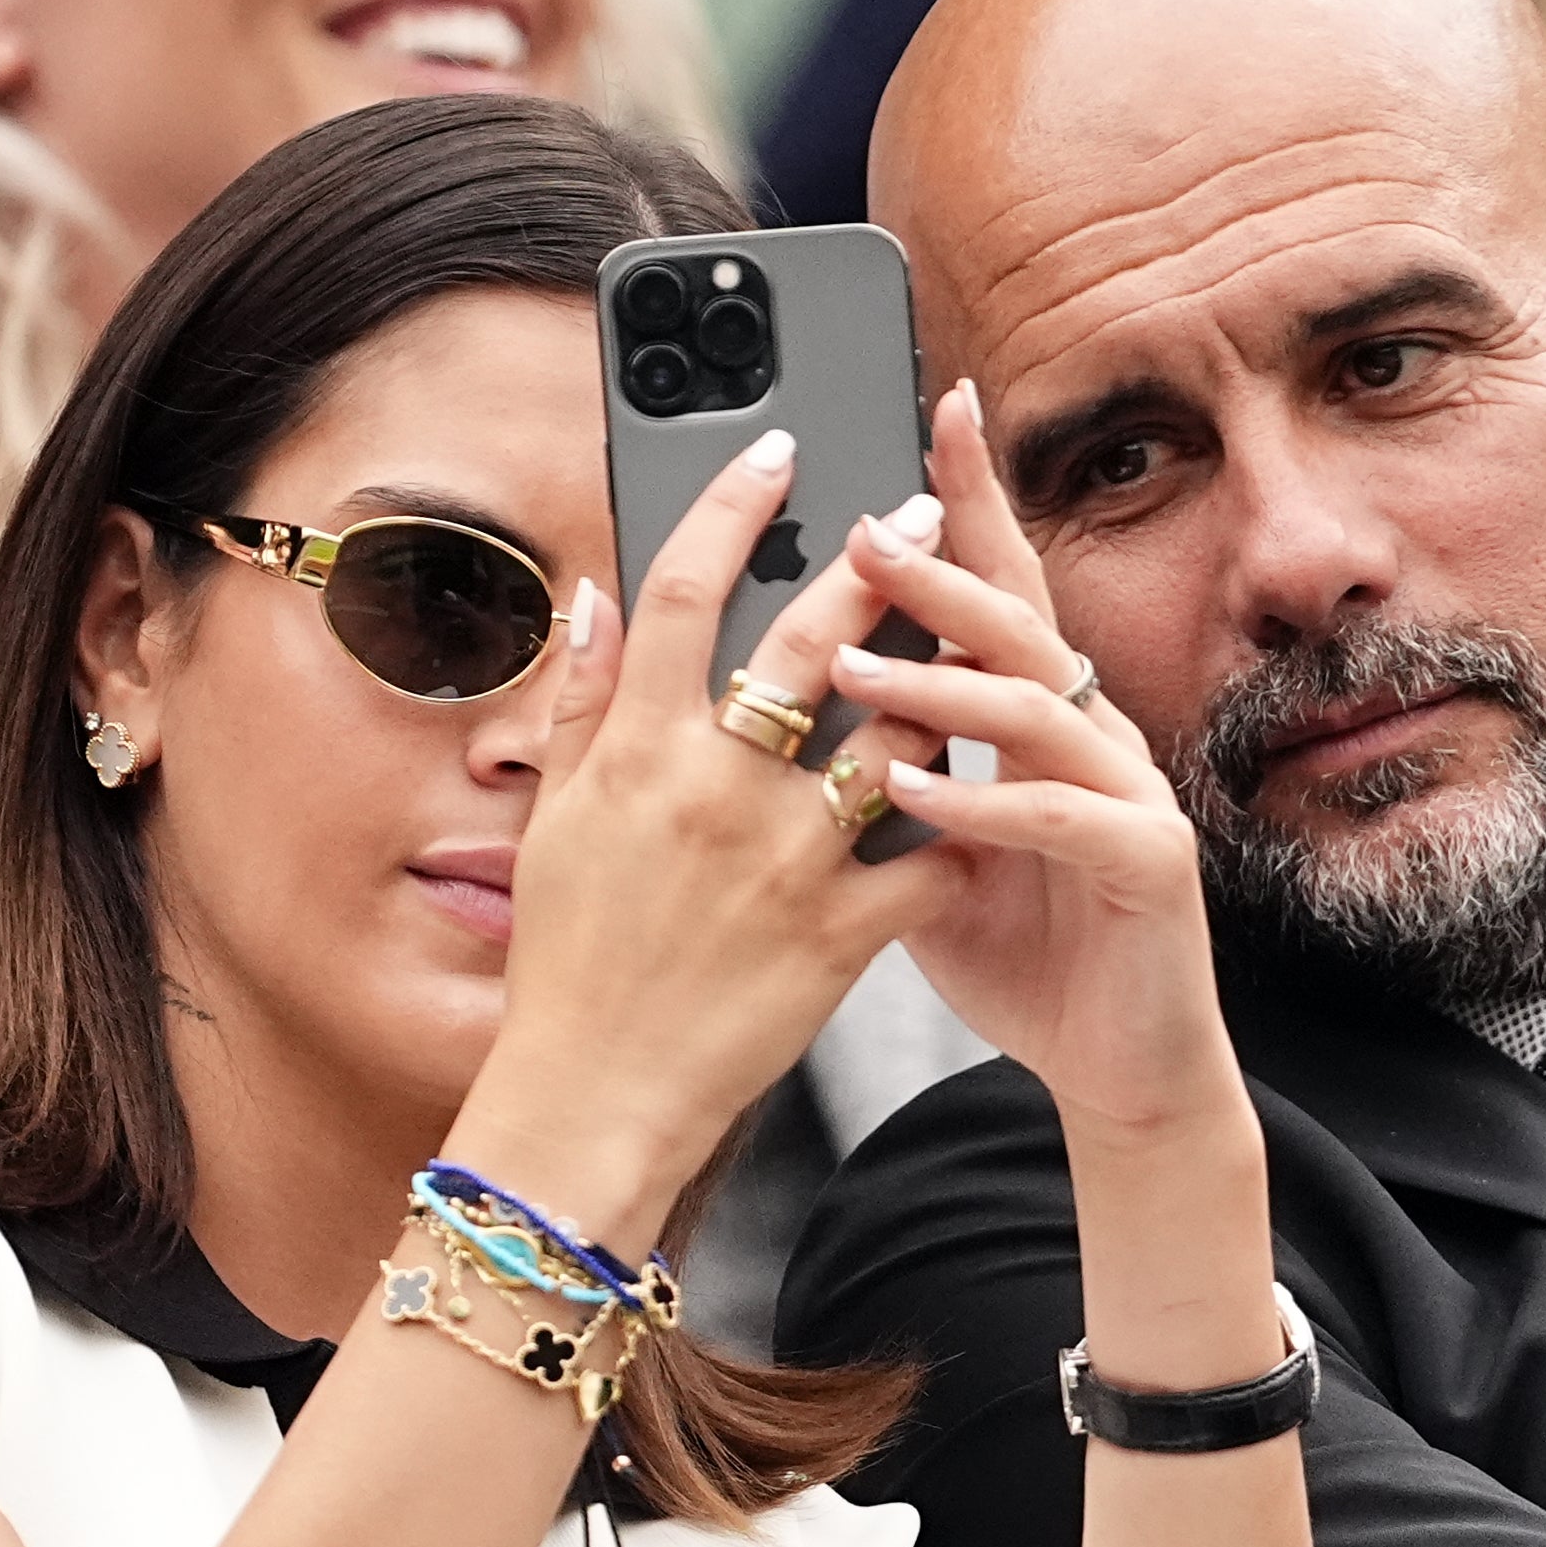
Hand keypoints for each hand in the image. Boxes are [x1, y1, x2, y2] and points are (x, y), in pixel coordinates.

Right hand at [447, 426, 953, 1203]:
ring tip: (979, 639)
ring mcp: (784, 859)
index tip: (779, 450)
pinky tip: (989, 794)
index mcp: (635, 751)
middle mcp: (713, 788)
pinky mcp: (840, 932)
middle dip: (878, 560)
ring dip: (945, 679)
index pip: (686, 590)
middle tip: (923, 511)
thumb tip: (599, 596)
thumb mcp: (555, 823)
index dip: (734, 503)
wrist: (596, 1096)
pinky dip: (963, 824)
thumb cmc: (571, 961)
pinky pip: (927, 859)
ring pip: (895, 735)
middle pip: (814, 640)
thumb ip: (581, 703)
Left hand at [840, 385, 1247, 1145]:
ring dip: (939, 683)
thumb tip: (781, 704)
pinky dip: (981, 802)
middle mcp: (1094, 735)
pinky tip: (912, 794)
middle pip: (1021, 621)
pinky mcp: (1149, 865)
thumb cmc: (1025, 955)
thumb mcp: (927, 853)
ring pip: (1036, 707)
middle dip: (943, 565)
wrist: (1124, 1068)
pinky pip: (1059, 817)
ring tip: (855, 669)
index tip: (935, 405)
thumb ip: (880, 773)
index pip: (1003, 586)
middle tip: (863, 525)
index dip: (976, 495)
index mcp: (1041, 720)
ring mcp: (1130, 794)